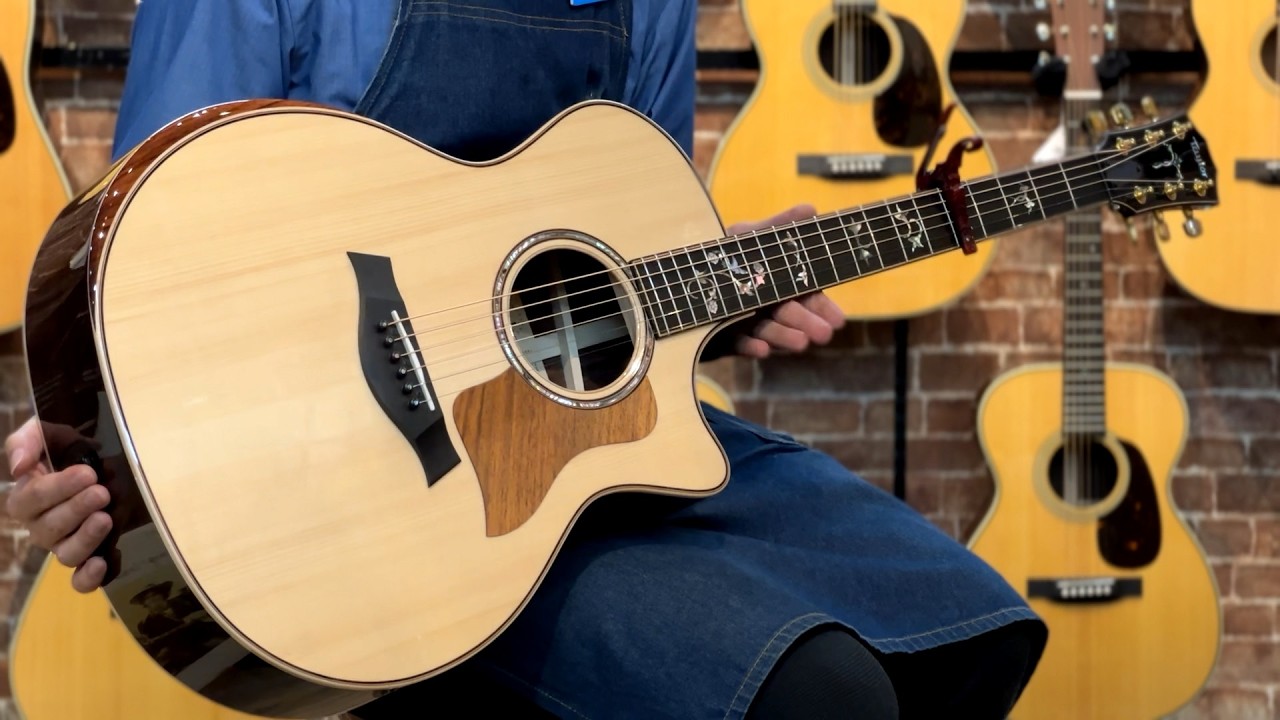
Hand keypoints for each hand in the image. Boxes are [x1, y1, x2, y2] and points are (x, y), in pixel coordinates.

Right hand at [4, 416, 111, 592]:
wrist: (106, 466)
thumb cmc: (69, 451)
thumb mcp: (49, 435)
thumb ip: (27, 441)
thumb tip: (18, 467)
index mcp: (26, 499)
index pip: (32, 499)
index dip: (58, 488)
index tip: (87, 473)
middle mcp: (41, 527)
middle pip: (50, 528)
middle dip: (76, 509)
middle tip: (101, 492)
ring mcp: (64, 545)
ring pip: (66, 555)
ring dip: (85, 539)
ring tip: (105, 519)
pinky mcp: (89, 558)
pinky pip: (80, 581)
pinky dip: (89, 578)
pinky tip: (103, 563)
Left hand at [724, 204, 845, 358]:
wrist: (680, 274)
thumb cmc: (721, 254)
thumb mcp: (748, 237)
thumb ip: (778, 226)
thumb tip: (811, 208)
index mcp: (776, 284)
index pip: (805, 297)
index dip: (822, 307)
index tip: (839, 319)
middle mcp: (763, 306)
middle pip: (789, 316)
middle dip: (808, 323)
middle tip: (825, 333)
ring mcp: (743, 324)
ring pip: (767, 330)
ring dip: (785, 336)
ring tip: (801, 342)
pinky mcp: (721, 338)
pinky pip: (735, 343)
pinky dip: (750, 346)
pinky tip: (762, 348)